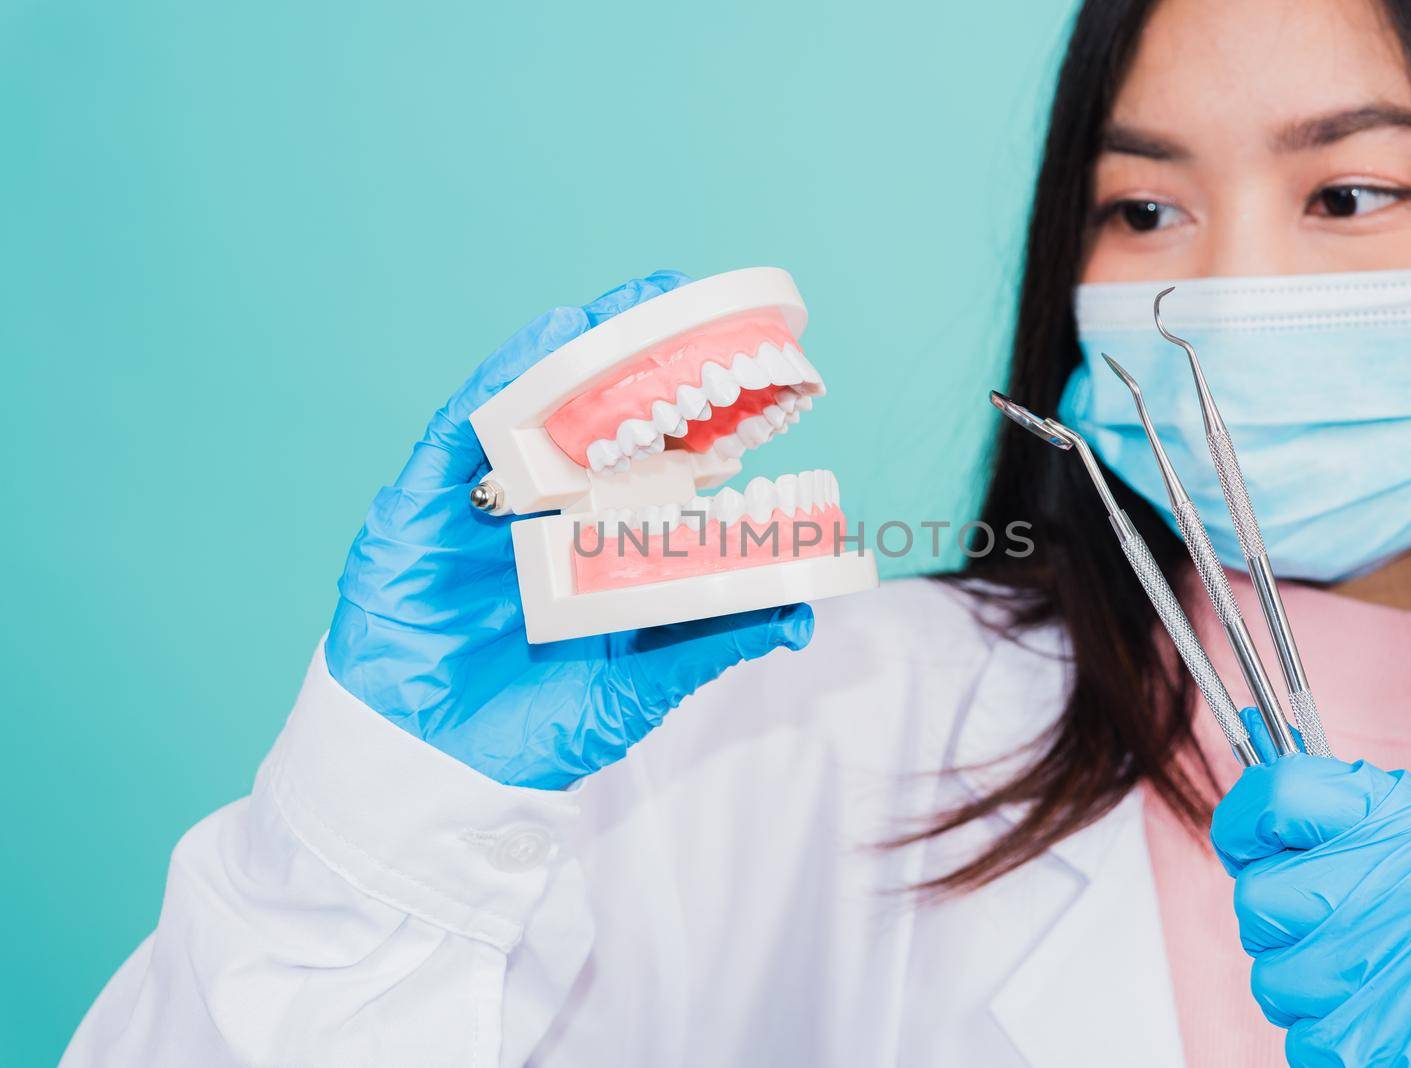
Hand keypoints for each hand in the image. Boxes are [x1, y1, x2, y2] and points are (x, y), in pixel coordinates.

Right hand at [325, 270, 813, 789]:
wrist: (430, 778)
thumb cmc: (532, 734)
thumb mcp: (636, 687)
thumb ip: (706, 643)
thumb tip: (796, 612)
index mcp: (599, 550)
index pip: (653, 471)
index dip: (697, 421)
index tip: (752, 379)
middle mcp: (544, 516)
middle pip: (596, 423)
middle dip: (640, 363)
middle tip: (690, 307)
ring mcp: (482, 508)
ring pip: (532, 412)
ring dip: (578, 353)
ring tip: (630, 303)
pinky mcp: (418, 511)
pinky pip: (458, 434)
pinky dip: (499, 384)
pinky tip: (544, 342)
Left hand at [1211, 709, 1410, 1065]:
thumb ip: (1336, 813)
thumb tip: (1249, 774)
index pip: (1282, 794)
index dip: (1242, 821)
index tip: (1243, 844)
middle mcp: (1409, 883)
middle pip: (1257, 894)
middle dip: (1273, 921)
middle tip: (1321, 928)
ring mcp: (1394, 964)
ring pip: (1270, 973)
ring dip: (1297, 983)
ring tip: (1357, 978)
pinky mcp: (1378, 1042)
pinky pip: (1299, 1034)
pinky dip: (1322, 1032)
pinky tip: (1369, 1018)